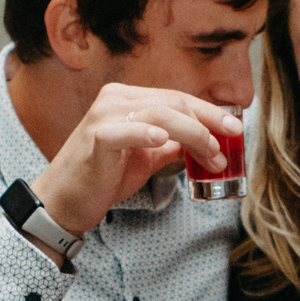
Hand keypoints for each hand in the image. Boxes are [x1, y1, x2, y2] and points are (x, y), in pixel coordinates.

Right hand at [35, 84, 243, 236]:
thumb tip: (206, 142)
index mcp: (127, 98)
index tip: (235, 129)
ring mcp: (103, 116)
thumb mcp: (146, 157)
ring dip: (191, 133)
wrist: (64, 202)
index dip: (209, 112)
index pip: (176, 98)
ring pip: (157, 114)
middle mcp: (115, 99)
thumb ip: (172, 144)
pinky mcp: (95, 139)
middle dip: (207, 123)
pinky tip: (164, 141)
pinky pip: (123, 131)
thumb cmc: (102, 177)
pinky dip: (145, 134)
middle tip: (227, 145)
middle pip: (172, 103)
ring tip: (209, 154)